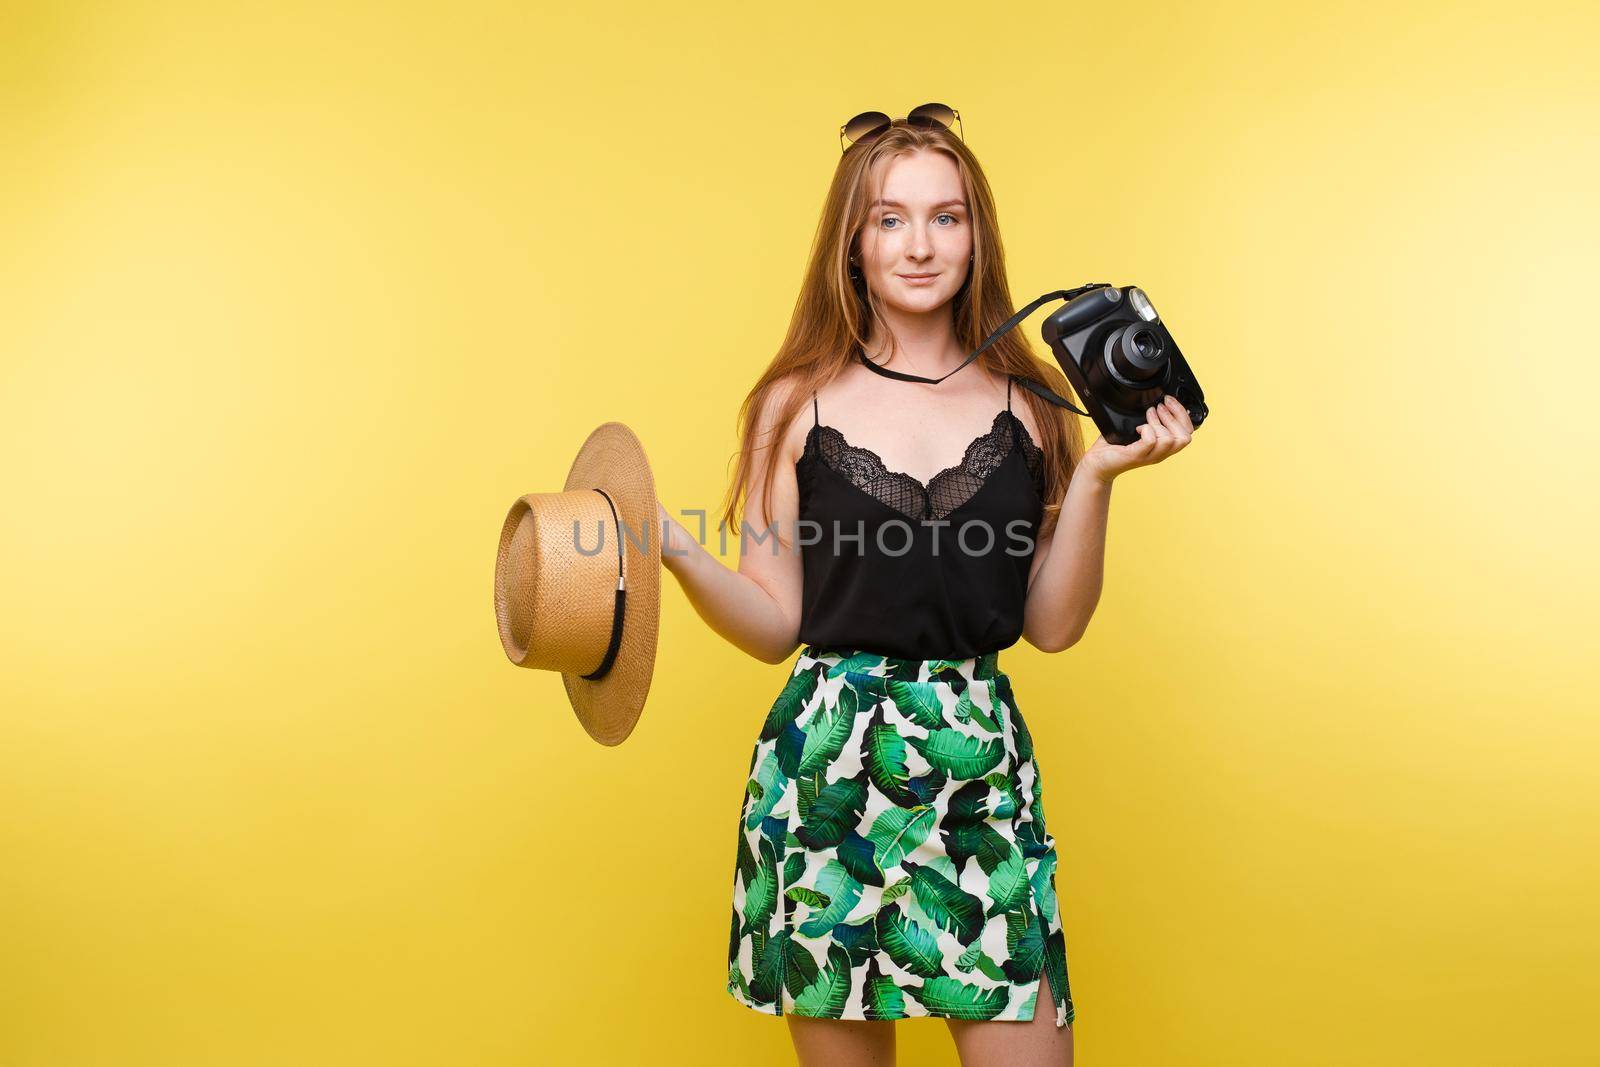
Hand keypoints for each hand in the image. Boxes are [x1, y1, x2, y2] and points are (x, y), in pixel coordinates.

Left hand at [1079, 394, 1194, 484]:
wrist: (1099, 462)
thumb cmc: (1117, 446)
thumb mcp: (1138, 429)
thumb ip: (1150, 419)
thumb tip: (1155, 400)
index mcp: (1163, 446)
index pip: (1188, 432)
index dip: (1183, 414)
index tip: (1169, 401)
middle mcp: (1160, 453)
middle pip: (1185, 437)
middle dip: (1174, 416)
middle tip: (1159, 407)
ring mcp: (1149, 455)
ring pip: (1169, 439)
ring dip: (1159, 422)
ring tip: (1148, 415)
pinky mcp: (1136, 455)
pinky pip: (1151, 441)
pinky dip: (1146, 429)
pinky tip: (1138, 428)